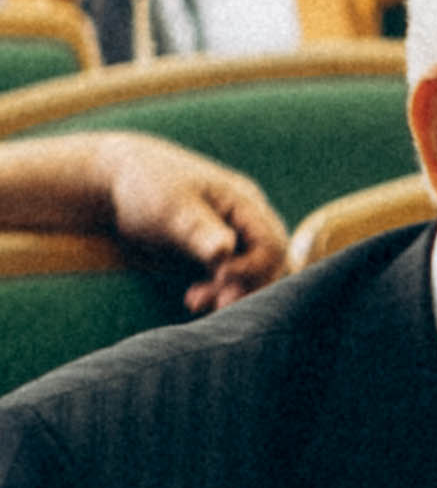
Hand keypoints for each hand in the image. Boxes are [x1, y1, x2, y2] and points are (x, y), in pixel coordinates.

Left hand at [98, 133, 283, 309]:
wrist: (113, 183)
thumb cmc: (144, 186)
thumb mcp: (171, 206)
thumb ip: (199, 230)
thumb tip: (225, 251)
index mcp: (245, 201)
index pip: (272, 243)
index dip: (254, 267)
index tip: (220, 277)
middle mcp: (247, 220)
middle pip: (271, 263)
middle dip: (248, 286)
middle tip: (218, 304)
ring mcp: (234, 237)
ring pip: (253, 275)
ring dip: (231, 293)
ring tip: (195, 302)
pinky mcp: (216, 254)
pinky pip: (231, 279)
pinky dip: (217, 292)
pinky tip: (191, 300)